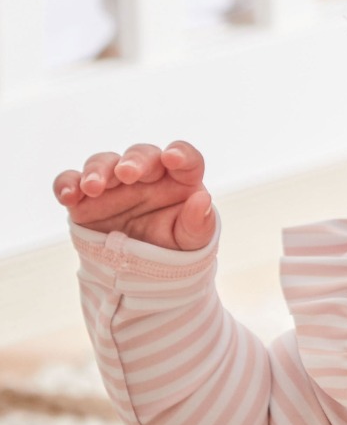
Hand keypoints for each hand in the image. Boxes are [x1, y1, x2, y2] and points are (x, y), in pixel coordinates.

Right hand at [52, 140, 215, 251]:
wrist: (141, 270)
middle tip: (126, 174)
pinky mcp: (85, 196)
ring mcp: (114, 183)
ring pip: (103, 162)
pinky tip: (67, 197)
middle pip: (141, 155)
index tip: (173, 159)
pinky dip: (66, 184)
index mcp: (179, 180)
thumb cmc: (173, 246)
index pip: (185, 158)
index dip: (180, 154)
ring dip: (97, 171)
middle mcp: (147, 174)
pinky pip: (71, 181)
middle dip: (133, 161)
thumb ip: (200, 223)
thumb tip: (201, 199)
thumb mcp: (192, 241)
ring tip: (93, 188)